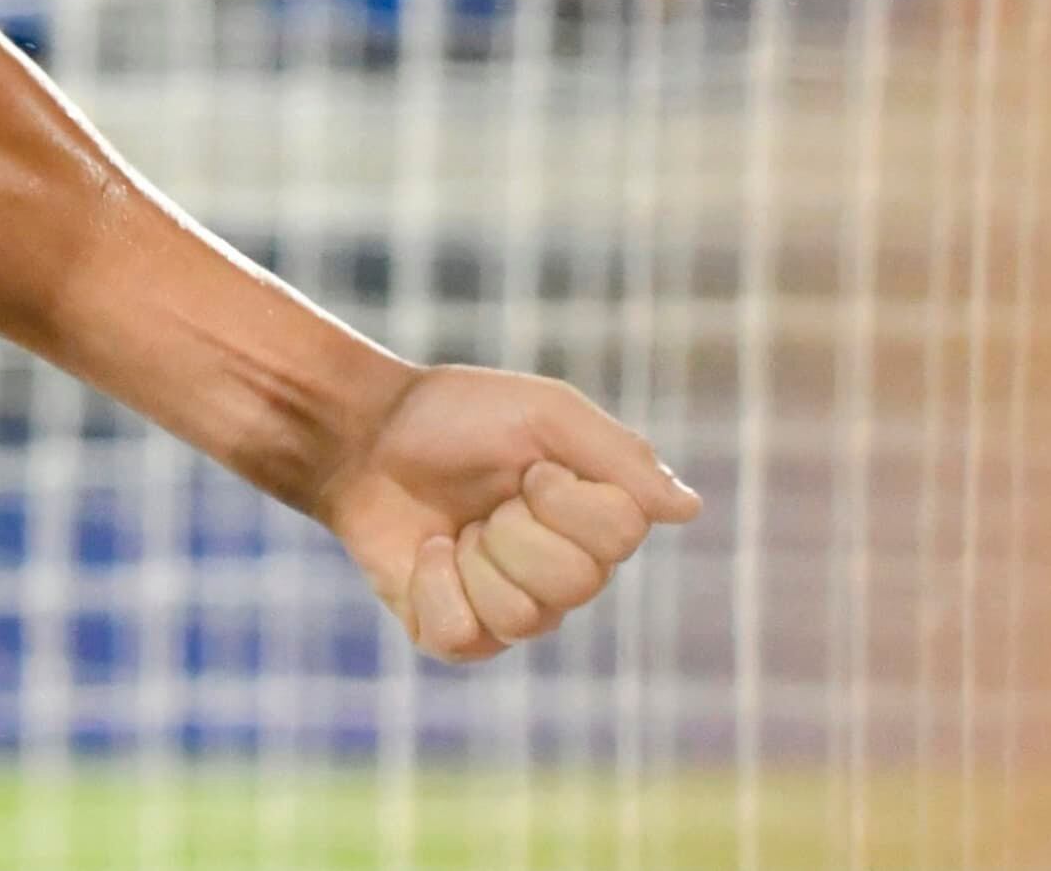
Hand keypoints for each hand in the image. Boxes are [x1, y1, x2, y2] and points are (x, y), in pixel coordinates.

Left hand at [315, 365, 700, 662]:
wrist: (361, 434)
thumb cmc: (454, 416)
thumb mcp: (544, 413)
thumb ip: (619, 456)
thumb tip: (690, 509)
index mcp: (596, 524)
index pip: (620, 537)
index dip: (566, 499)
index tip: (530, 465)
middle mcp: (566, 576)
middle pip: (575, 584)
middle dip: (517, 529)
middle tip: (488, 500)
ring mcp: (511, 611)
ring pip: (523, 617)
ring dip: (475, 558)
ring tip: (456, 527)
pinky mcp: (453, 633)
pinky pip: (462, 637)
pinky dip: (434, 586)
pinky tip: (426, 554)